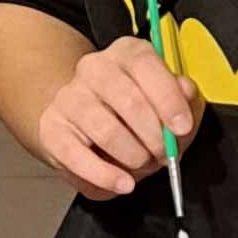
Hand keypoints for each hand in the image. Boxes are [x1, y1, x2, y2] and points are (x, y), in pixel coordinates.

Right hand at [31, 30, 193, 200]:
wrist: (88, 124)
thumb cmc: (136, 115)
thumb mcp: (170, 104)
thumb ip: (185, 97)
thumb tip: (185, 91)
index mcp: (127, 54)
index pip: (144, 65)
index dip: (167, 98)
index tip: (182, 127)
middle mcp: (94, 68)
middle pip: (127, 100)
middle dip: (154, 136)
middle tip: (166, 155)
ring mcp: (69, 97)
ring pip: (106, 130)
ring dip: (133, 156)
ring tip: (142, 164)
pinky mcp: (51, 128)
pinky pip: (76, 156)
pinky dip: (104, 175)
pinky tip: (122, 183)